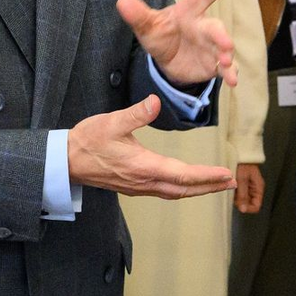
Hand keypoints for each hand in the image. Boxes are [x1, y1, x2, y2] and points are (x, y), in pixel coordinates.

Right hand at [68, 95, 236, 197]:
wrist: (64, 161)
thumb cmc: (87, 141)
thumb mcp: (111, 122)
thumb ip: (135, 114)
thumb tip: (155, 102)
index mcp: (143, 167)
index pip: (183, 175)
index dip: (207, 176)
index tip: (226, 174)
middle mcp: (144, 181)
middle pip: (184, 188)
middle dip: (210, 186)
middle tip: (231, 183)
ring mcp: (139, 187)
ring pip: (175, 192)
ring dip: (198, 190)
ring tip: (217, 184)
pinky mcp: (134, 186)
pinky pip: (165, 191)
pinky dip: (182, 189)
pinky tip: (188, 184)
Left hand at [117, 0, 236, 89]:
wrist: (167, 59)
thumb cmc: (162, 34)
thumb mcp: (148, 26)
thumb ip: (138, 15)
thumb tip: (122, 1)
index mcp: (189, 12)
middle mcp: (204, 28)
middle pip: (216, 28)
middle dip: (222, 35)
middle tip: (225, 43)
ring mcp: (212, 46)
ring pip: (224, 49)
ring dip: (227, 55)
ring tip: (225, 63)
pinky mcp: (215, 64)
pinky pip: (226, 68)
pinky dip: (231, 73)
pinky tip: (233, 80)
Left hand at [234, 162, 263, 213]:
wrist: (241, 154)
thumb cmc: (244, 164)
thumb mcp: (242, 180)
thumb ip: (242, 195)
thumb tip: (243, 209)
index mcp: (258, 188)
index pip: (256, 206)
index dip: (248, 208)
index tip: (240, 205)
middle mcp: (254, 189)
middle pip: (249, 204)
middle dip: (241, 202)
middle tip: (235, 195)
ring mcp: (249, 187)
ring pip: (244, 199)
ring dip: (237, 197)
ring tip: (233, 188)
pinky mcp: (243, 185)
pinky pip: (240, 194)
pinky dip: (235, 193)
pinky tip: (232, 187)